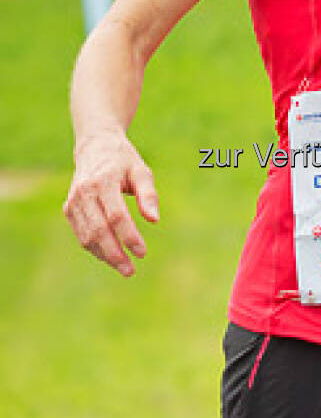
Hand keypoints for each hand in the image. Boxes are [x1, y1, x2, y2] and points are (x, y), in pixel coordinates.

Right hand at [63, 131, 158, 276]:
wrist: (95, 147)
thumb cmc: (123, 161)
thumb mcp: (141, 171)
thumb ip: (148, 195)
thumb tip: (154, 219)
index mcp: (103, 181)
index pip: (116, 215)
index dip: (129, 236)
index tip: (142, 252)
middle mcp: (84, 192)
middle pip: (98, 230)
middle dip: (114, 253)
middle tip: (130, 270)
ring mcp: (73, 201)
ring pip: (86, 236)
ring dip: (104, 255)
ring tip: (124, 267)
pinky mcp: (68, 208)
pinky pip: (81, 234)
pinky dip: (95, 248)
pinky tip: (110, 256)